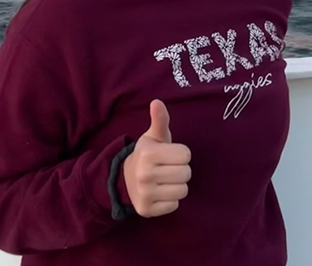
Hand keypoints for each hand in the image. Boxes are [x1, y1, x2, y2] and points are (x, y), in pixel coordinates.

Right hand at [123, 99, 191, 217]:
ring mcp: (144, 193)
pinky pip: (174, 205)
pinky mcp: (146, 210)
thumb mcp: (153, 136)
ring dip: (177, 185)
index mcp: (148, 153)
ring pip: (183, 190)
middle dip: (181, 170)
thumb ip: (160, 119)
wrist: (125, 179)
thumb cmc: (147, 155)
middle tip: (168, 168)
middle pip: (187, 173)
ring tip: (165, 180)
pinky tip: (160, 192)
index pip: (186, 155)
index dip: (181, 154)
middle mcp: (144, 174)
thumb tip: (157, 102)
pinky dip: (170, 200)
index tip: (169, 155)